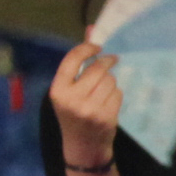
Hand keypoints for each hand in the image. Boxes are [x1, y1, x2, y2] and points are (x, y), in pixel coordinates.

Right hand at [50, 41, 123, 164]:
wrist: (83, 146)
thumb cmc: (73, 114)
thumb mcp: (67, 91)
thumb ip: (77, 64)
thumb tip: (92, 29)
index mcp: (58, 90)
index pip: (72, 60)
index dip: (87, 49)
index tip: (97, 46)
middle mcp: (72, 99)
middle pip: (96, 69)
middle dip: (106, 63)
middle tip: (111, 60)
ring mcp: (90, 109)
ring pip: (109, 81)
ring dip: (111, 81)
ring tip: (104, 89)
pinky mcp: (106, 116)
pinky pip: (117, 94)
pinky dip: (116, 94)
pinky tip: (109, 101)